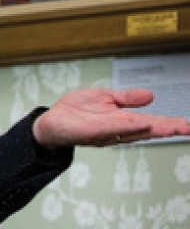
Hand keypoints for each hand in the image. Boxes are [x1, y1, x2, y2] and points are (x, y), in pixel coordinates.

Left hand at [32, 87, 189, 147]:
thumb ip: (127, 98)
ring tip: (174, 127)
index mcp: (125, 120)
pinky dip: (128, 127)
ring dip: (155, 129)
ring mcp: (107, 133)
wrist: (51, 121)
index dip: (171, 124)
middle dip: (170, 129)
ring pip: (134, 131)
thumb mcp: (105, 97)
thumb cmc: (77, 110)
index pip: (152, 122)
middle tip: (188, 128)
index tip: (188, 125)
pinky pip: (112, 130)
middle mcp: (120, 130)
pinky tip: (142, 123)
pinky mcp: (92, 133)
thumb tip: (151, 95)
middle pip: (149, 129)